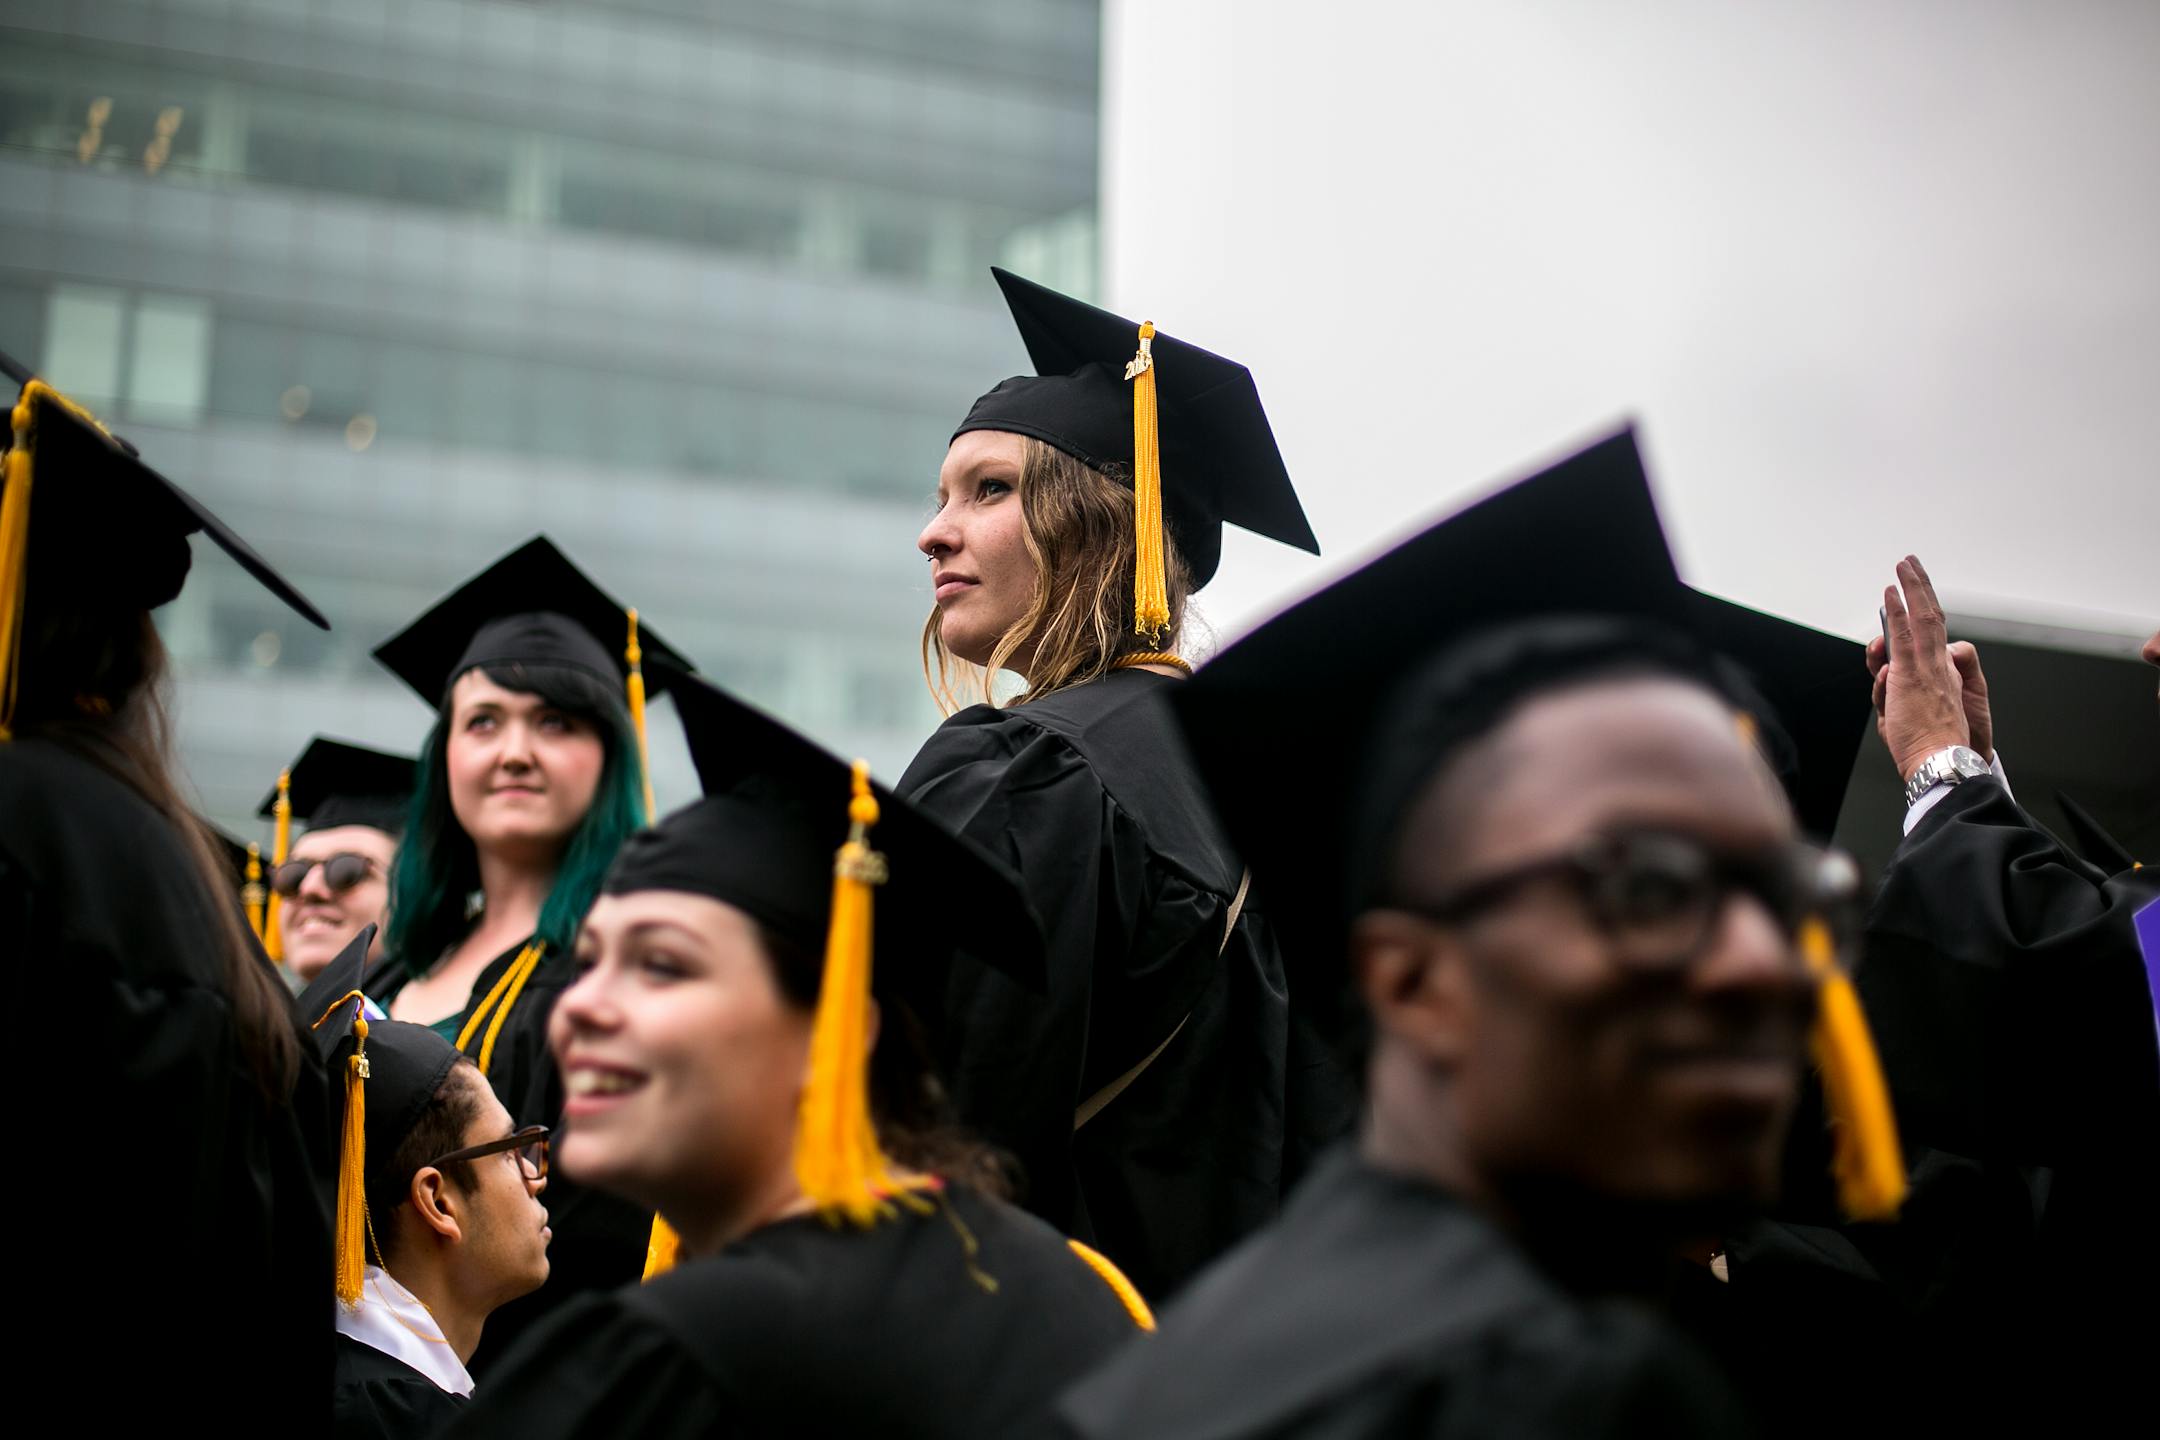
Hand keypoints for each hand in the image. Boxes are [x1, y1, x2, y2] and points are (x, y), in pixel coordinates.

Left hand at [1871, 555, 1971, 780]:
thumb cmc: (1925, 746)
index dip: (1919, 614)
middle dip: (1921, 589)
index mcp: (1938, 677)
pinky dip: (1900, 611)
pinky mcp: (1913, 675)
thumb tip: (1882, 669)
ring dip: (1912, 589)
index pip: (1929, 638)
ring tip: (1904, 565)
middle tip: (1911, 564)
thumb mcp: (1898, 716)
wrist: (1942, 764)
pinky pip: (1908, 636)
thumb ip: (1888, 690)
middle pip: (1932, 619)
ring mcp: (1928, 669)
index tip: (1907, 596)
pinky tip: (1892, 593)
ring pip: (1923, 619)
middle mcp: (1938, 667)